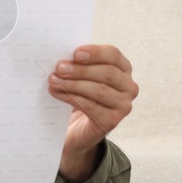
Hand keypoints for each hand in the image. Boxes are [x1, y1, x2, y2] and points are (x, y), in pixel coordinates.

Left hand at [47, 44, 138, 182]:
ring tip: (53, 81)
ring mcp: (123, 105)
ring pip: (99, 90)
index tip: (75, 53)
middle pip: (107, 73)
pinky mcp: (112, 120)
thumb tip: (62, 59)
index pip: (113, 55)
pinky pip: (91, 106)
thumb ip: (77, 66)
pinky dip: (71, 98)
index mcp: (122, 69)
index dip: (95, 52)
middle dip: (80, 70)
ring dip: (73, 84)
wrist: (75, 130)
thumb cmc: (78, 97)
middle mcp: (128, 86)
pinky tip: (56, 93)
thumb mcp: (79, 77)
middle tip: (59, 68)